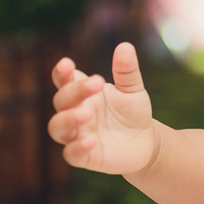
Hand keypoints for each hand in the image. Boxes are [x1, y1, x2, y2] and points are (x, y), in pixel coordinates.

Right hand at [47, 42, 156, 174]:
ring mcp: (76, 135)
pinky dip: (77, 147)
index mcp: (82, 94)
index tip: (67, 64)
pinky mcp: (83, 156)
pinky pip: (71, 154)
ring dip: (68, 119)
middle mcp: (74, 112)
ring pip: (57, 127)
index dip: (62, 73)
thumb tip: (125, 46)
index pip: (64, 81)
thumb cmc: (133, 112)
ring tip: (86, 113)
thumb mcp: (134, 90)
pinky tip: (91, 141)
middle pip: (61, 101)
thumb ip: (127, 71)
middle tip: (96, 84)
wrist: (146, 142)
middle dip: (74, 92)